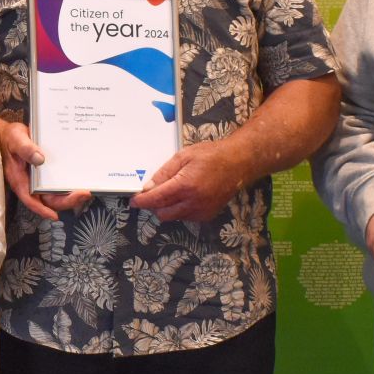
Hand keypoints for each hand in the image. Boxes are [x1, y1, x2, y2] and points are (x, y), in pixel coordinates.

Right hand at [0, 115, 91, 219]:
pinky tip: (79, 183)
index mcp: (19, 179)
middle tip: (83, 194)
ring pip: (54, 195)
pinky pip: (56, 186)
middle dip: (66, 201)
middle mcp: (29, 183)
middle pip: (47, 200)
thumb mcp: (16, 139)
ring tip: (85, 192)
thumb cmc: (10, 138)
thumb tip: (40, 159)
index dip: (41, 210)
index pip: (30, 199)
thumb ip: (25, 149)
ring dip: (70, 197)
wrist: (10, 135)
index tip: (54, 216)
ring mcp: (38, 181)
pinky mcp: (45, 175)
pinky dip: (67, 187)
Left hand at [129, 141, 247, 222]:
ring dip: (166, 208)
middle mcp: (193, 202)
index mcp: (185, 185)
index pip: (156, 199)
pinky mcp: (207, 215)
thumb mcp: (183, 156)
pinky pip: (185, 217)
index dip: (142, 201)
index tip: (134, 201)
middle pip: (162, 213)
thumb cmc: (211, 155)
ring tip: (172, 191)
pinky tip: (185, 196)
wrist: (238, 163)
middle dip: (153, 205)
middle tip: (152, 193)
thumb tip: (148, 187)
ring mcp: (202, 211)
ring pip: (173, 217)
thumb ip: (164, 173)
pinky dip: (179, 210)